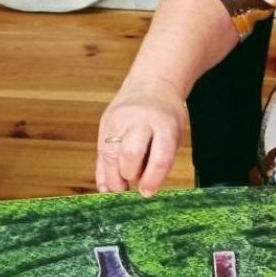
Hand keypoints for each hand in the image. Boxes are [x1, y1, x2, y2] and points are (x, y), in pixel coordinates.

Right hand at [95, 78, 187, 196]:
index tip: (148, 192)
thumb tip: (145, 188)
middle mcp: (139, 121)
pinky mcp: (104, 124)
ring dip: (114, 178)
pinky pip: (99, 154)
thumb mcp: (176, 133)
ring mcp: (118, 121)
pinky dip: (102, 173)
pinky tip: (107, 187)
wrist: (151, 84)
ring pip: (109, 155)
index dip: (152, 179)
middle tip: (134, 184)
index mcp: (164, 123)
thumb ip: (162, 159)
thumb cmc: (167, 114)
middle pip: (129, 154)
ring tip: (122, 188)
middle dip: (130, 176)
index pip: (159, 157)